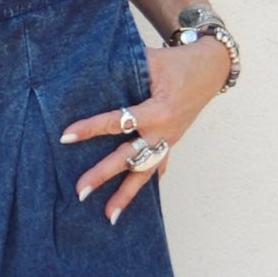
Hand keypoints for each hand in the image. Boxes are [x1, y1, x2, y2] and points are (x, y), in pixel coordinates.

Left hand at [60, 36, 229, 224]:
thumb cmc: (177, 62)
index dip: (91, 128)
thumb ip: (123, 66)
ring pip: (145, 173)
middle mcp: (164, 132)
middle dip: (103, 174)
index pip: (118, 121)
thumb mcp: (151, 59)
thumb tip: (88, 67)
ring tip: (109, 217)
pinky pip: (156, 167)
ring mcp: (169, 141)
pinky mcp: (171, 143)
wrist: (211, 68)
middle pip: (129, 157)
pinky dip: (144, 183)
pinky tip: (131, 203)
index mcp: (158, 110)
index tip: (66, 137)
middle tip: (80, 191)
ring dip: (126, 196)